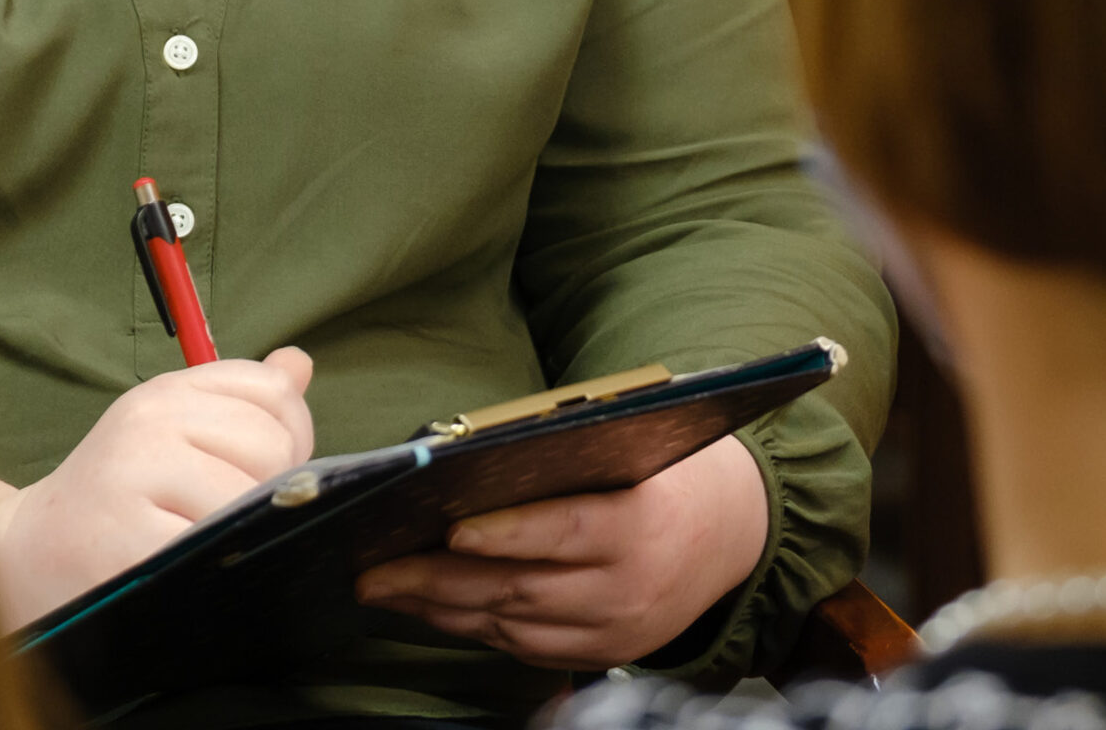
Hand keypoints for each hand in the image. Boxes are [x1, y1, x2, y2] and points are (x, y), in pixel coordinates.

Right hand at [0, 346, 314, 627]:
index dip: (290, 434)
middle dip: (270, 488)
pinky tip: (190, 568)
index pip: (271, 392)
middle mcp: (149, 422)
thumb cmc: (114, 498)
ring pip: (247, 496)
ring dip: (241, 529)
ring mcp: (136, 478)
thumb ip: (239, 402)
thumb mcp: (170, 432)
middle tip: (228, 516)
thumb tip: (299, 364)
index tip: (263, 470)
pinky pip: (212, 545)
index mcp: (165, 392)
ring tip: (204, 542)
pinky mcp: (128, 540)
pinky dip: (216, 562)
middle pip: (270, 444)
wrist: (23, 560)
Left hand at [355, 434, 769, 669]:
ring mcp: (612, 631)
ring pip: (512, 624)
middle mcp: (625, 588)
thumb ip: (565, 457)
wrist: (729, 534)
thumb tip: (471, 455)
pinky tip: (433, 607)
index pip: (564, 531)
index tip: (449, 526)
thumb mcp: (632, 451)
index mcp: (638, 525)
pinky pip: (523, 647)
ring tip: (386, 587)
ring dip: (441, 608)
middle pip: (521, 588)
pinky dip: (473, 626)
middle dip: (438, 578)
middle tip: (376, 569)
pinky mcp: (601, 655)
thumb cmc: (664, 473)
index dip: (505, 533)